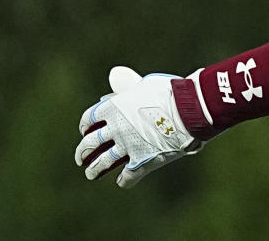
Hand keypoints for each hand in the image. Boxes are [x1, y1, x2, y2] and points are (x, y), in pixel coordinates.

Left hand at [74, 66, 201, 187]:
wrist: (188, 109)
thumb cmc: (168, 92)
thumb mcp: (142, 86)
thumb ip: (124, 92)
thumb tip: (109, 96)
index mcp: (112, 107)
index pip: (89, 119)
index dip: (84, 127)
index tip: (84, 132)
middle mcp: (115, 128)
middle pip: (90, 143)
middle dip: (82, 152)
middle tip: (80, 158)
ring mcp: (128, 146)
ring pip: (103, 162)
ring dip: (95, 169)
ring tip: (90, 173)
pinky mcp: (143, 161)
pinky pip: (128, 176)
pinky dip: (124, 180)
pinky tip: (121, 182)